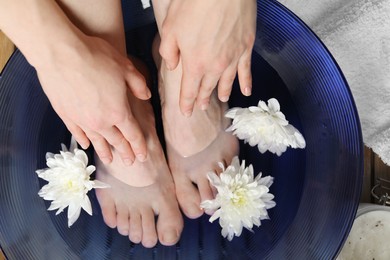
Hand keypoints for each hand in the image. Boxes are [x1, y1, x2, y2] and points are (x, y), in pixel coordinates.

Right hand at [36, 35, 150, 164]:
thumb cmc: (96, 58)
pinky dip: (84, 140)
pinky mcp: (66, 115)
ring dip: (104, 151)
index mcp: (119, 112)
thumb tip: (146, 96)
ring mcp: (82, 120)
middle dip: (125, 152)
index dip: (139, 146)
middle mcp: (101, 121)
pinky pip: (77, 133)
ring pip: (96, 141)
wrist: (61, 54)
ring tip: (109, 160)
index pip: (132, 134)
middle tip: (129, 162)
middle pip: (116, 141)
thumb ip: (138, 85)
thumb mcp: (126, 68)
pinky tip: (87, 145)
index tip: (143, 156)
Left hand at [159, 0, 256, 115]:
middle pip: (207, 87)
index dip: (186, 103)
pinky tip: (247, 91)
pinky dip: (246, 82)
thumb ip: (169, 52)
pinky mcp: (246, 47)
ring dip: (223, 92)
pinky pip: (246, 70)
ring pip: (227, 81)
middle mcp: (215, 66)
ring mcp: (233, 57)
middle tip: (200, 107)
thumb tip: (172, 67)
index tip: (186, 112)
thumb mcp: (170, 28)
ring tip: (221, 99)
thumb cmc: (194, 4)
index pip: (189, 91)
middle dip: (202, 99)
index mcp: (194, 63)